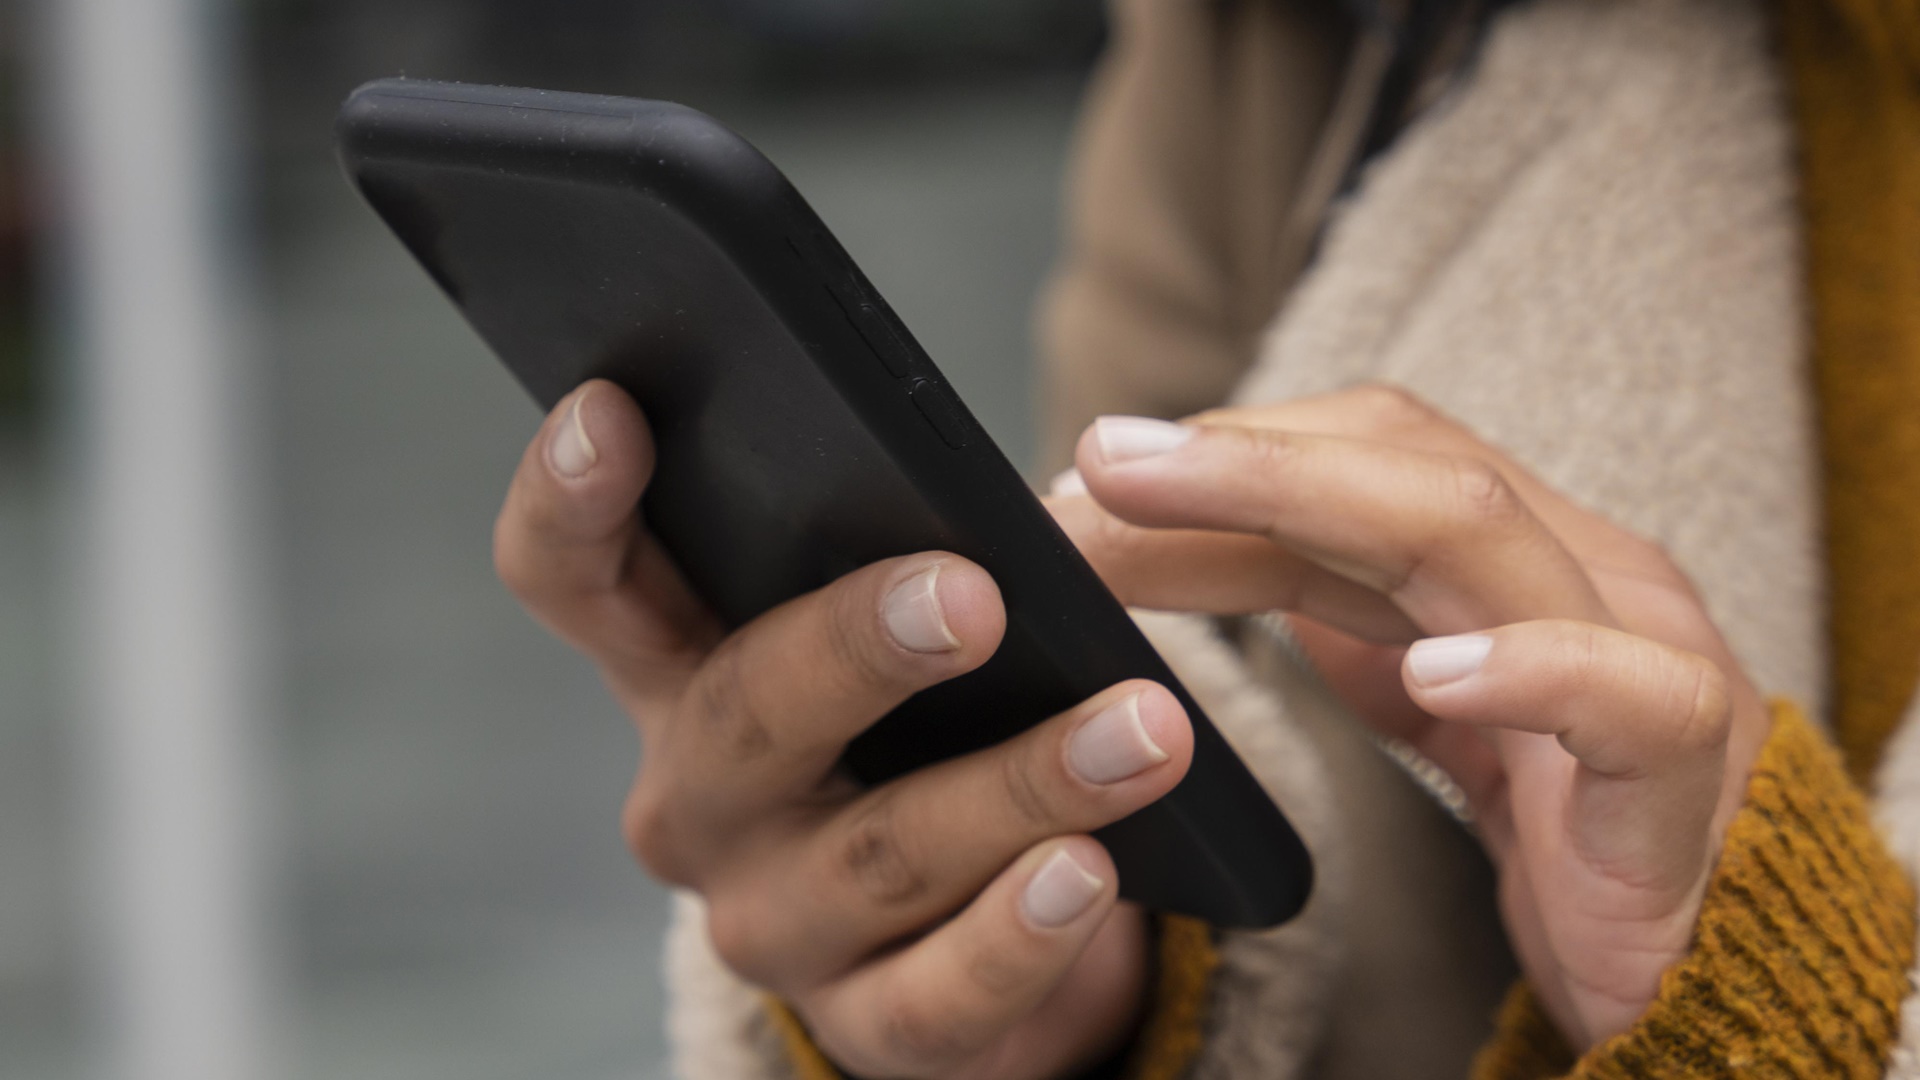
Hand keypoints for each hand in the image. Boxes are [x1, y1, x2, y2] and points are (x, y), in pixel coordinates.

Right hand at [493, 381, 1191, 1079]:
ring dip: (1020, 785)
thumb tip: (1018, 494)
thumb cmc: (918, 730)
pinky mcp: (864, 1026)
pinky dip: (1020, 932)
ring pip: (878, 854)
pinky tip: (1090, 872)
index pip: (575, 577)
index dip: (572, 497)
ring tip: (1138, 729)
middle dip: (855, 649)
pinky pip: (938, 995)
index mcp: (680, 669)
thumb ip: (897, 555)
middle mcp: (697, 801)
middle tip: (972, 595)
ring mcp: (771, 922)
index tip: (615, 410)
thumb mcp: (880, 636)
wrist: (966, 930)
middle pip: (742, 714)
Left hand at [1051, 386, 1769, 1050]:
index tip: (1083, 485)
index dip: (1221, 458)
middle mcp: (1577, 567)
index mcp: (1508, 548)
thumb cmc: (1546, 812)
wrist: (1687, 956)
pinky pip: (1634, 696)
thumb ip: (1319, 598)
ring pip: (1485, 535)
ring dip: (1312, 502)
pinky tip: (1436, 676)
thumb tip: (1159, 531)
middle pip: (1405, 464)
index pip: (1358, 454)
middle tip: (1099, 459)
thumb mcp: (1404, 686)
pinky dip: (1537, 671)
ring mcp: (1643, 648)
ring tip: (1171, 499)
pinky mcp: (1686, 765)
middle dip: (1241, 455)